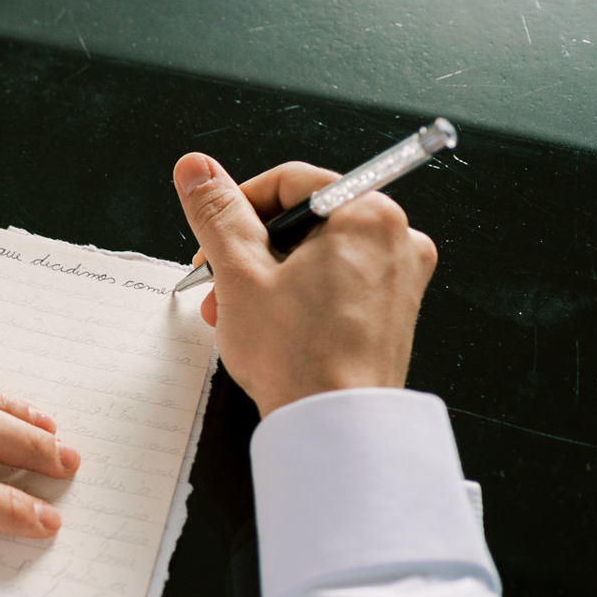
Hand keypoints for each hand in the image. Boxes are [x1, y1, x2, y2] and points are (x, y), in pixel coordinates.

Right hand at [174, 152, 436, 418]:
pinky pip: (337, 283)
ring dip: (269, 277)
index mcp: (367, 214)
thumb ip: (216, 212)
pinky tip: (271, 326)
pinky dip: (300, 296)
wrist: (334, 427)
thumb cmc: (300, 357)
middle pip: (304, 220)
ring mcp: (399, 277)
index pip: (290, 181)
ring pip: (317, 254)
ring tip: (236, 314)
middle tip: (219, 285)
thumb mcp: (239, 273)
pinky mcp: (392, 311)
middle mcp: (396, 238)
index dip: (238, 207)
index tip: (213, 238)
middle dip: (251, 251)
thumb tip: (197, 169)